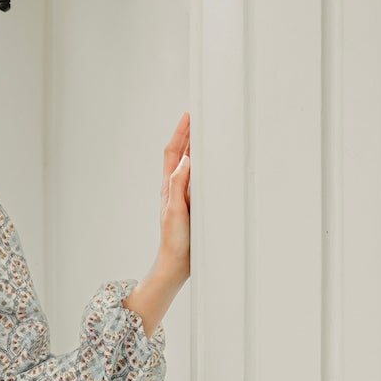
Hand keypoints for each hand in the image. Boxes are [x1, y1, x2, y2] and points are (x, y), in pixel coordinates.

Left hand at [158, 110, 189, 284]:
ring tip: (204, 135)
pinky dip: (203, 168)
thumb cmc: (174, 240)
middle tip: (198, 119)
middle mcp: (175, 190)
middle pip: (180, 156)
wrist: (177, 264)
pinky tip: (211, 167)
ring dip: (195, 149)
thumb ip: (178, 184)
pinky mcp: (192, 207)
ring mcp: (183, 198)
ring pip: (189, 167)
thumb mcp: (175, 210)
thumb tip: (185, 159)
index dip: (180, 133)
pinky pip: (198, 180)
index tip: (189, 116)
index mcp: (169, 187)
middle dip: (187, 136)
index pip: (172, 153)